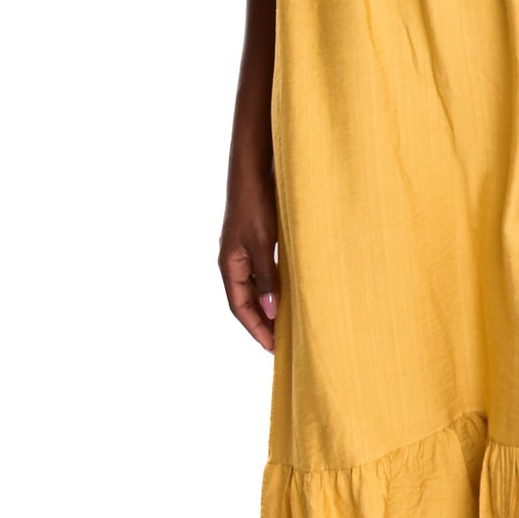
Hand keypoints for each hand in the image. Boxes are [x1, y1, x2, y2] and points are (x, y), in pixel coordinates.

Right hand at [220, 162, 279, 352]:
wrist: (254, 168)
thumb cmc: (256, 202)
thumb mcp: (263, 242)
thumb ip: (267, 276)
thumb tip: (271, 311)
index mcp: (229, 265)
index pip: (240, 308)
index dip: (257, 329)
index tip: (274, 349)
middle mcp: (233, 261)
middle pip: (246, 301)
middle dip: (262, 323)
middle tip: (283, 344)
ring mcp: (243, 251)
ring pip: (255, 288)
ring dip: (268, 306)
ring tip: (287, 325)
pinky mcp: (256, 240)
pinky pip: (263, 273)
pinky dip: (274, 287)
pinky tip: (289, 292)